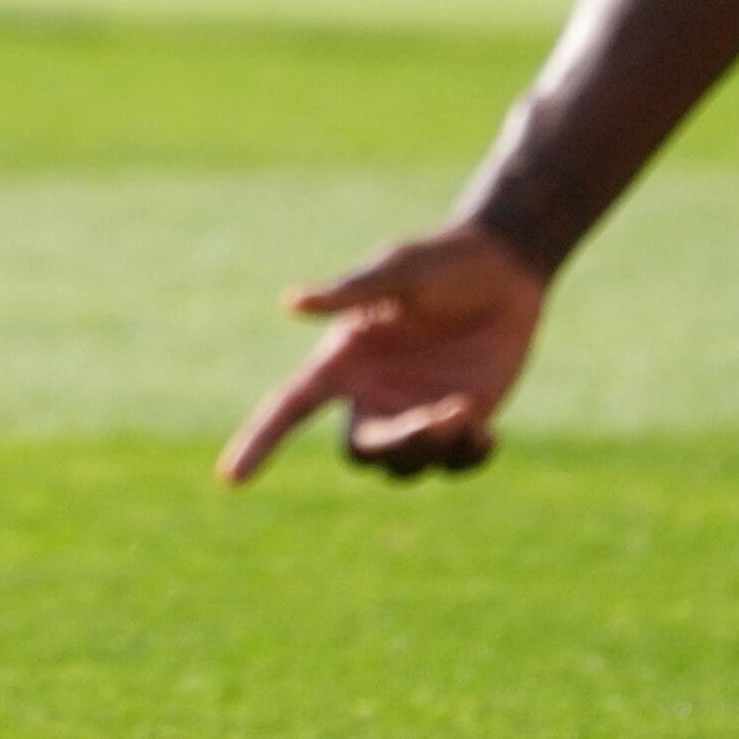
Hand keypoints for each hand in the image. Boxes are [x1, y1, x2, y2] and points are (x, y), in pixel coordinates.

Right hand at [216, 223, 548, 484]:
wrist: (507, 268)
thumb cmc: (444, 259)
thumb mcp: (398, 270)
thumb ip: (350, 291)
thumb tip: (290, 302)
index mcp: (344, 359)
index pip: (290, 406)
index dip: (259, 441)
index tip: (230, 479)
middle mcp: (371, 393)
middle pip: (360, 452)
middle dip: (397, 445)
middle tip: (440, 416)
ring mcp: (413, 412)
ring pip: (405, 466)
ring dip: (435, 448)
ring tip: (465, 411)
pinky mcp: (458, 422)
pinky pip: (451, 466)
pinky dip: (467, 459)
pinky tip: (487, 434)